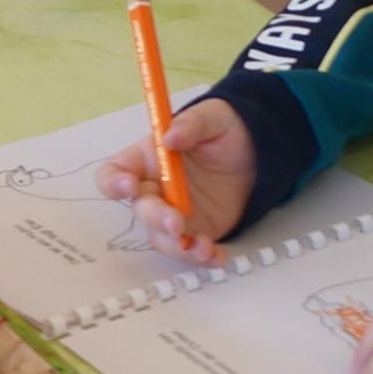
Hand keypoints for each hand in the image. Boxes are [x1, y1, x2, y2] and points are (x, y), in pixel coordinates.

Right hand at [95, 96, 258, 259]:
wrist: (258, 152)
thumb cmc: (225, 131)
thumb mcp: (213, 117)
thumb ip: (191, 124)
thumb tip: (169, 139)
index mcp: (147, 160)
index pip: (114, 173)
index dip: (114, 183)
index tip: (129, 186)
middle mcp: (155, 190)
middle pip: (140, 210)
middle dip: (155, 218)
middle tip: (176, 221)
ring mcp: (174, 213)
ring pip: (161, 237)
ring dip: (177, 246)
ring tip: (202, 247)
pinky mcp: (196, 230)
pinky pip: (189, 249)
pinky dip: (199, 257)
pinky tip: (214, 255)